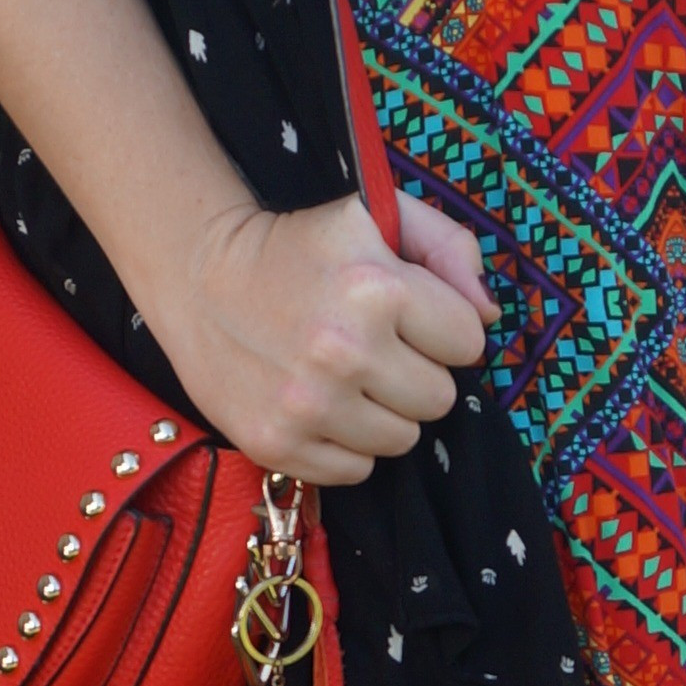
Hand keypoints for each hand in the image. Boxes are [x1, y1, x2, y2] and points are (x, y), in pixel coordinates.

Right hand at [146, 192, 496, 486]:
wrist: (197, 275)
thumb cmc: (299, 246)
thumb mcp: (376, 215)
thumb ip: (450, 249)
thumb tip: (488, 318)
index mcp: (377, 289)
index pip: (468, 342)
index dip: (442, 328)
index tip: (406, 315)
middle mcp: (345, 352)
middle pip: (439, 399)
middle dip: (416, 372)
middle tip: (373, 347)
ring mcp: (308, 406)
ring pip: (402, 440)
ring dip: (383, 411)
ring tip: (345, 375)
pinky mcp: (278, 443)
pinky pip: (356, 470)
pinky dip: (346, 444)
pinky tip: (320, 404)